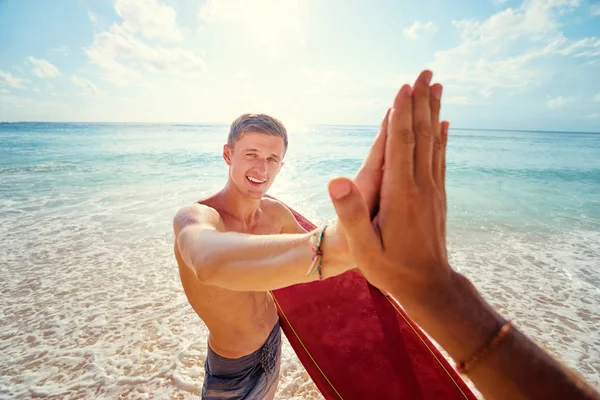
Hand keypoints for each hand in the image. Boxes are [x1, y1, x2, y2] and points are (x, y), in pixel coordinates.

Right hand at [327, 70, 451, 306]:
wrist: (429, 286)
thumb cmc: (391, 269)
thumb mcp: (364, 248)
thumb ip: (351, 214)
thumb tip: (337, 181)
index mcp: (401, 194)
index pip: (401, 145)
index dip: (401, 115)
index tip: (405, 86)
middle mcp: (421, 186)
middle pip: (421, 136)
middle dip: (421, 103)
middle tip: (425, 73)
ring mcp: (432, 190)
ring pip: (434, 143)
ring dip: (434, 113)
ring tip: (437, 88)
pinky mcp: (437, 196)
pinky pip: (439, 159)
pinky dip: (441, 137)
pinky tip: (443, 125)